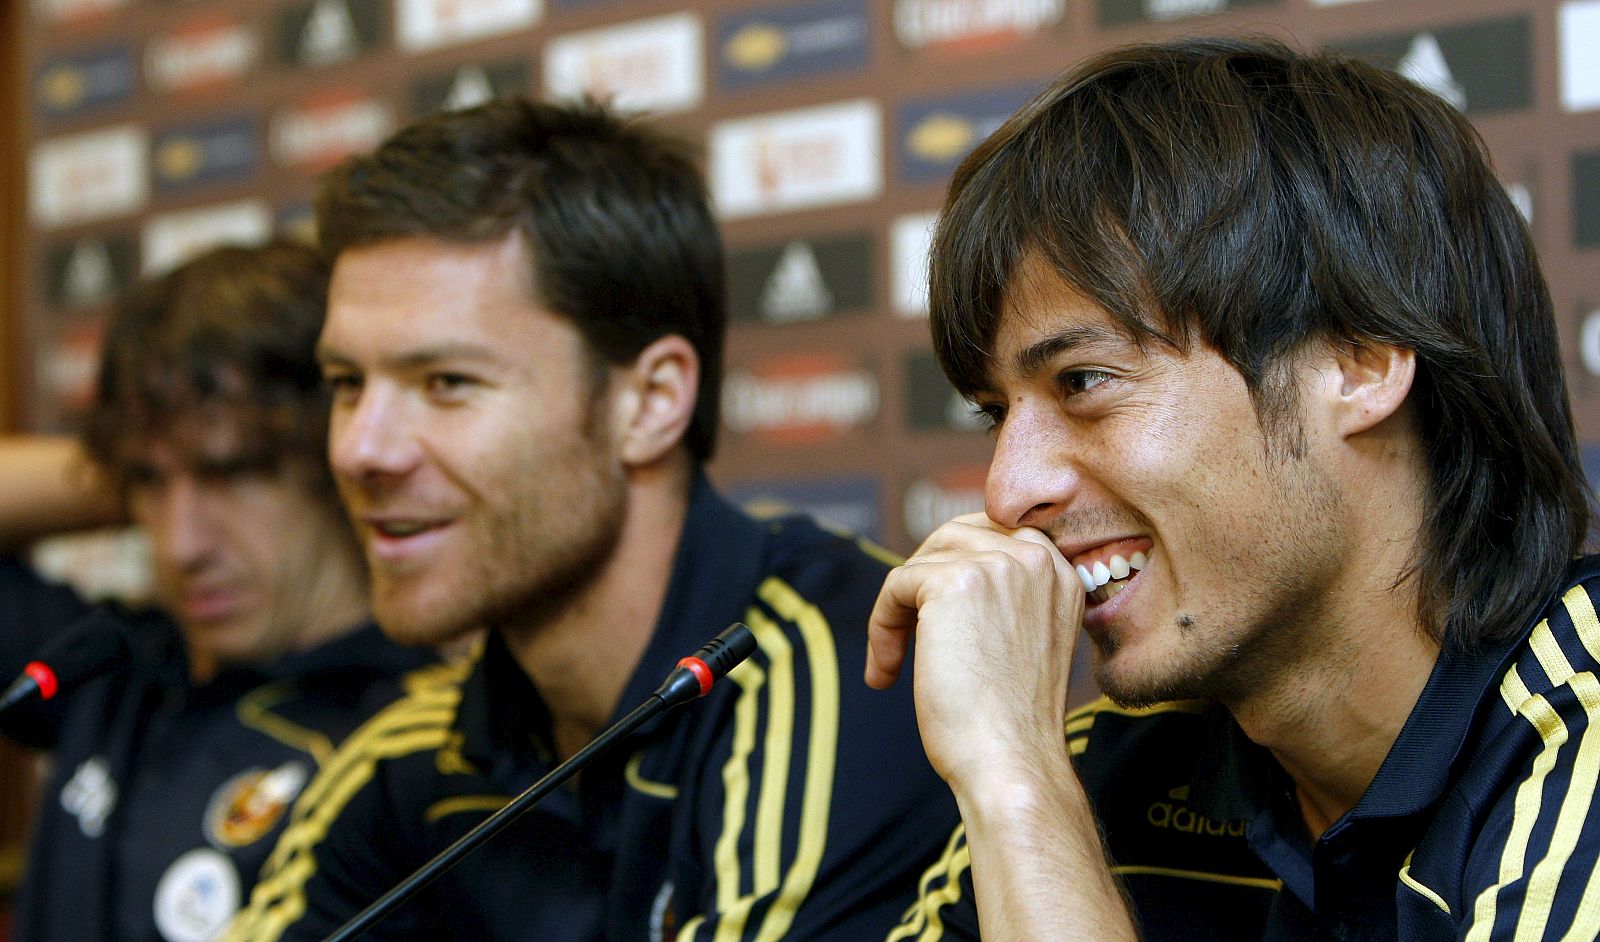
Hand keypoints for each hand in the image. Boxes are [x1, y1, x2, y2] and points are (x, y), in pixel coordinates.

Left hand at [866, 512, 1083, 793]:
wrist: (1011, 761)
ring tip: (893, 663)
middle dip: (921, 585)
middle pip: (953, 538)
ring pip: (922, 562)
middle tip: (907, 636)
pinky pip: (897, 584)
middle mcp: (1037, 558)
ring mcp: (999, 563)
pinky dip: (882, 627)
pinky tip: (886, 673)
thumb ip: (1005, 599)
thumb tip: (940, 572)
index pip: (993, 536)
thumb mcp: (1025, 641)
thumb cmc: (1013, 722)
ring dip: (898, 611)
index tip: (932, 623)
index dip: (952, 571)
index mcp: (1062, 572)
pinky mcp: (956, 580)